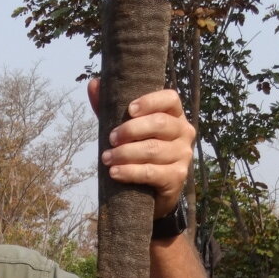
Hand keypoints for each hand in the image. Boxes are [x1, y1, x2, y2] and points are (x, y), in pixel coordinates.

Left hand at [87, 82, 193, 217]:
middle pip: (160, 123)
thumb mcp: (126, 130)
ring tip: (106, 158)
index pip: (170, 99)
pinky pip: (151, 172)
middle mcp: (184, 132)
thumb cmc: (140, 155)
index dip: (150, 101)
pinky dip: (130, 172)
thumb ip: (111, 108)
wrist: (153, 194)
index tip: (129, 109)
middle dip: (131, 130)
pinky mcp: (177, 177)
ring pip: (153, 149)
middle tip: (110, 139)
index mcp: (175, 115)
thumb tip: (94, 83)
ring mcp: (183, 155)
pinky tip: (114, 173)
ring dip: (125, 153)